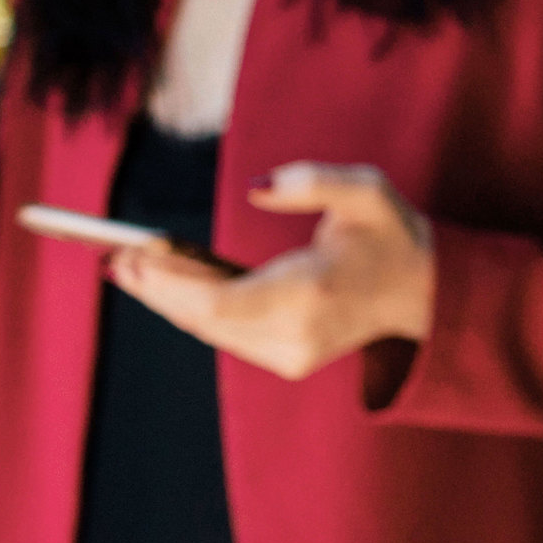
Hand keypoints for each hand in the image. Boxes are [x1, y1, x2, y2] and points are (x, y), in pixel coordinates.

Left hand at [108, 163, 436, 380]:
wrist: (422, 290)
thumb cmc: (390, 235)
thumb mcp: (366, 191)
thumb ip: (312, 181)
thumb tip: (254, 188)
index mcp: (312, 293)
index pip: (220, 303)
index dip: (171, 284)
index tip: (136, 257)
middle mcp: (297, 334)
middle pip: (204, 320)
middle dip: (158, 290)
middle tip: (120, 259)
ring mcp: (293, 354)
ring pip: (210, 331)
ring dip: (171, 300)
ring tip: (135, 267)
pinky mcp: (288, 361)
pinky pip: (227, 336)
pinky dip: (197, 311)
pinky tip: (174, 285)